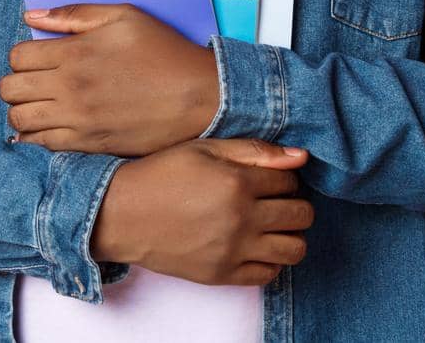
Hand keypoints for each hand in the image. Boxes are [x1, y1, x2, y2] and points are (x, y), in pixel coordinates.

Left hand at [0, 3, 219, 156]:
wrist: (199, 95)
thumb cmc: (164, 52)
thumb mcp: (123, 16)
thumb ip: (74, 14)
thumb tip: (33, 17)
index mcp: (75, 53)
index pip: (18, 57)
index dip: (22, 55)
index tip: (37, 58)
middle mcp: (70, 88)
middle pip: (11, 90)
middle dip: (16, 83)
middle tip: (34, 81)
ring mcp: (78, 120)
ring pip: (20, 121)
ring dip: (22, 110)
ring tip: (39, 104)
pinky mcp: (89, 144)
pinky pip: (42, 147)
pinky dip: (35, 138)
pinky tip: (46, 128)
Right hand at [91, 138, 313, 286]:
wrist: (123, 214)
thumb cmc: (162, 174)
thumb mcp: (205, 149)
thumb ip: (254, 151)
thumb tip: (301, 157)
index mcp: (237, 182)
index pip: (290, 181)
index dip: (284, 177)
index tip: (270, 179)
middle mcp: (241, 219)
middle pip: (300, 215)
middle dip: (296, 204)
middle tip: (276, 201)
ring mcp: (233, 251)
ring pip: (294, 249)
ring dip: (291, 235)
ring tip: (273, 225)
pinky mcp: (222, 275)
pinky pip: (268, 274)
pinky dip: (272, 261)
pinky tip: (257, 246)